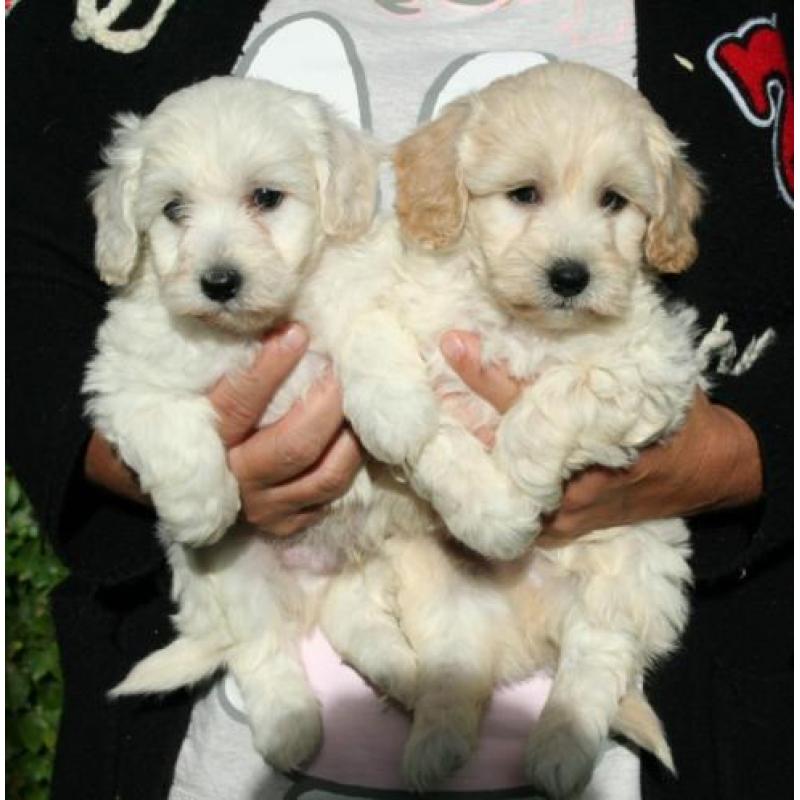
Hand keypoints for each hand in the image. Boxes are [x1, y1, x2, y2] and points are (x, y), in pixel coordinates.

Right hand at [85, 323, 362, 536]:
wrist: (179, 482)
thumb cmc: (196, 418)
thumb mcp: (198, 390)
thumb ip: (227, 364)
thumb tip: (274, 320)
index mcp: (207, 442)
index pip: (241, 403)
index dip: (272, 367)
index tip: (297, 332)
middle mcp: (236, 480)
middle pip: (296, 445)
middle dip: (327, 403)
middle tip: (340, 370)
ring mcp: (263, 507)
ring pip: (324, 476)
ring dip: (349, 437)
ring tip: (355, 403)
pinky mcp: (285, 523)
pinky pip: (330, 496)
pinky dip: (349, 465)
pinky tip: (352, 435)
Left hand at [440, 330, 762, 546]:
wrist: (708, 469)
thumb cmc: (676, 416)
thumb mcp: (643, 375)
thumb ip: (595, 358)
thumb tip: (546, 320)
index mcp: (592, 436)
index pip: (523, 402)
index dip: (485, 372)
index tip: (453, 344)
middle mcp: (572, 483)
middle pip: (500, 448)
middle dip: (460, 415)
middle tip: (424, 382)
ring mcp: (564, 515)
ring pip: (501, 484)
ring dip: (467, 451)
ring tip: (430, 419)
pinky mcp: (562, 530)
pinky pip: (514, 511)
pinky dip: (489, 484)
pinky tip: (460, 459)